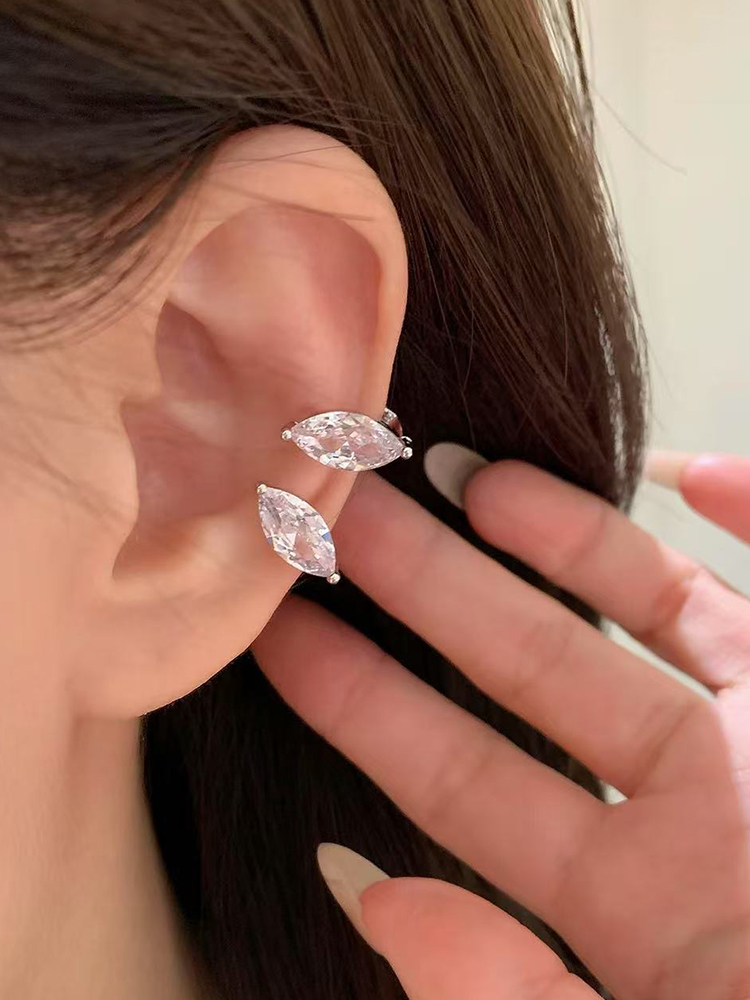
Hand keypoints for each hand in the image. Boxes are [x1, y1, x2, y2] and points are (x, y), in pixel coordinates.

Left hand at [253, 456, 749, 999]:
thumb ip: (511, 998)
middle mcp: (693, 814)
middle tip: (333, 509)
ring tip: (458, 471)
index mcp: (627, 910)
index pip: (459, 780)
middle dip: (429, 586)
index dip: (360, 704)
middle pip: (530, 670)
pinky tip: (688, 466)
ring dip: (558, 535)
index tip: (276, 632)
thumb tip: (375, 901)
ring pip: (644, 612)